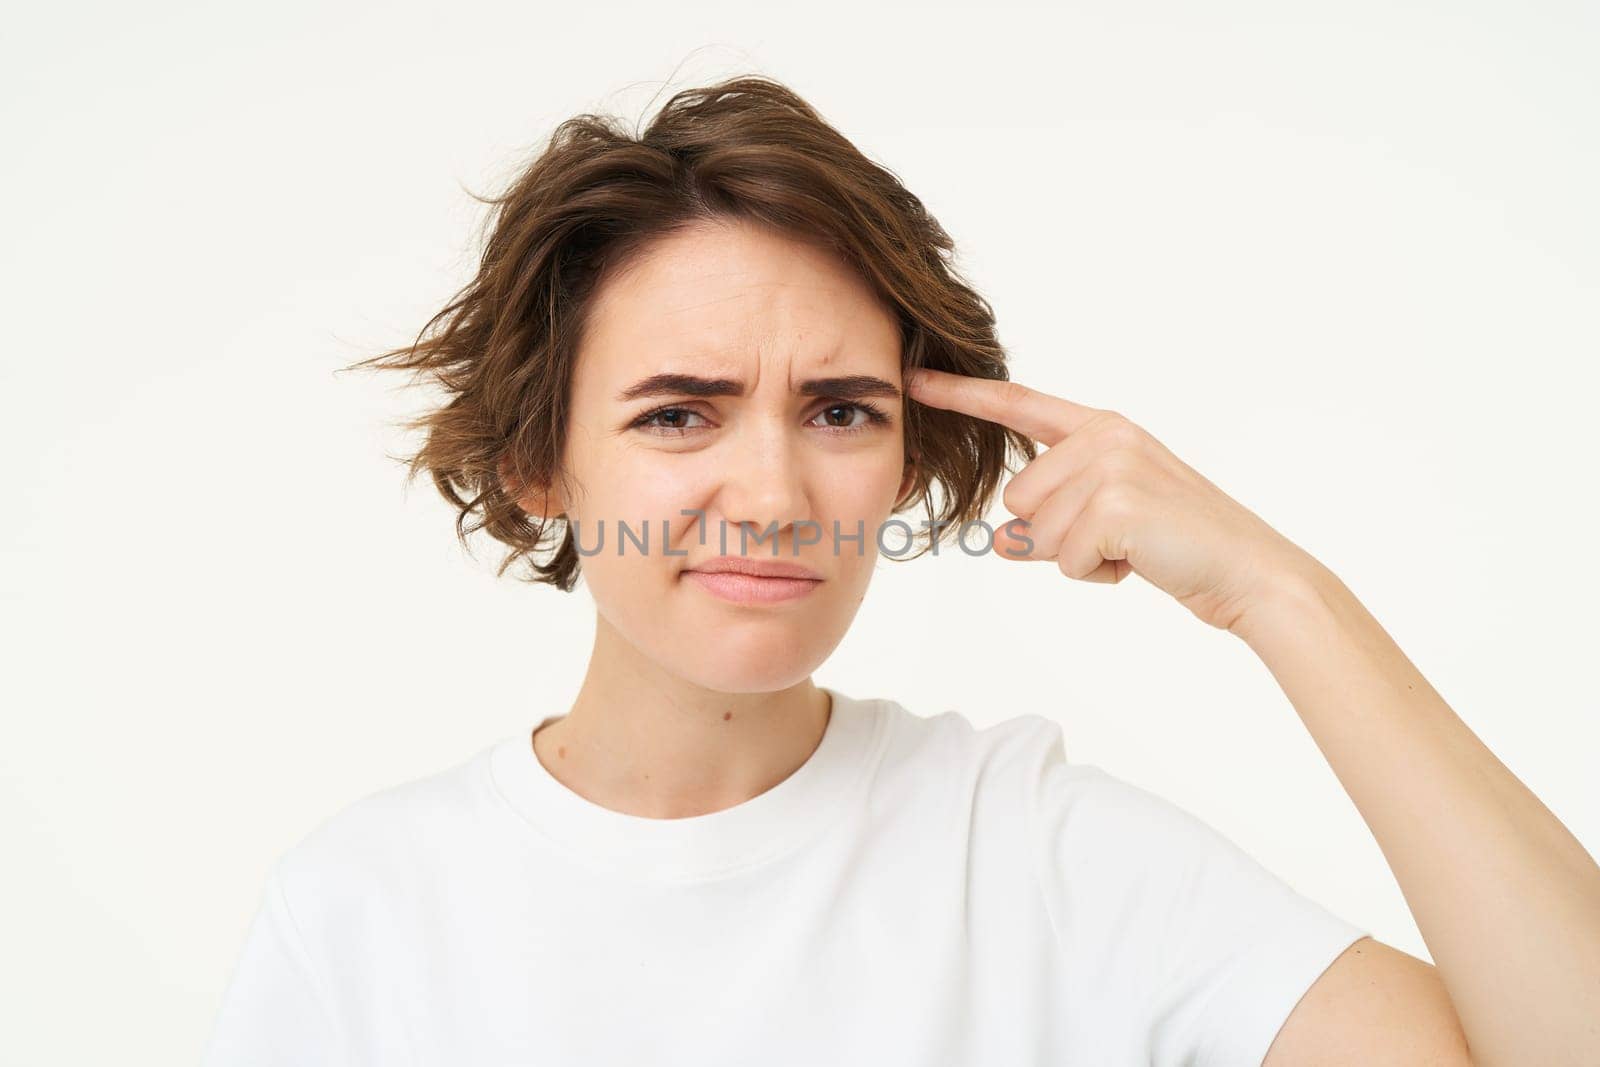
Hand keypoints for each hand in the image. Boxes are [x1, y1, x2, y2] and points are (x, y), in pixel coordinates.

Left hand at [905, 367, 1316, 632]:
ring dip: (1075, 558)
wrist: (1248, 571)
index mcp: (1101, 427)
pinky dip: (1093, 575)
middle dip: (1055, 536)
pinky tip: (1138, 562)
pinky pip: (1062, 559)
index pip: (1017, 405)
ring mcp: (1112, 464)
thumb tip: (998, 541)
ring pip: (1034, 532)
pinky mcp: (1116, 503)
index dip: (961, 395)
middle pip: (1016, 499)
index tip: (912, 379)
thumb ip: (1050, 516)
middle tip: (1117, 538)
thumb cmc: (1178, 544)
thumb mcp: (1107, 517)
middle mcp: (1105, 435)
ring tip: (1131, 548)